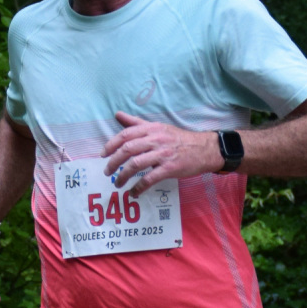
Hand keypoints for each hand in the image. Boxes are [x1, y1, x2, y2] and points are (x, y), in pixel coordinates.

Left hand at [103, 112, 221, 193]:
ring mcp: (163, 154)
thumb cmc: (178, 139)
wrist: (203, 149)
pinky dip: (139, 187)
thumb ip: (136, 123)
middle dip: (114, 162)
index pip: (126, 135)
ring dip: (123, 176)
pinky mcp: (170, 168)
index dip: (111, 145)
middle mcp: (155, 139)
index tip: (103, 155)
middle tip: (107, 172)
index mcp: (151, 129)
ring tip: (117, 184)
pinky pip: (149, 179)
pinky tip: (134, 192)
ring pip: (136, 164)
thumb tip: (117, 115)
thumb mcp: (158, 127)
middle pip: (128, 149)